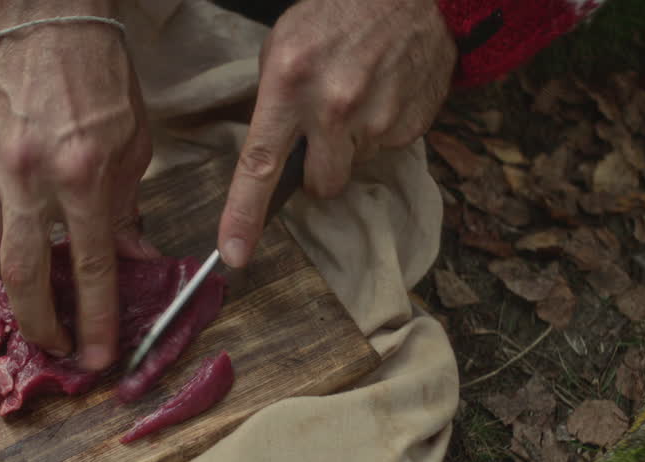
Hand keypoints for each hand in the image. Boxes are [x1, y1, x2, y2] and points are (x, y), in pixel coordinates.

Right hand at [0, 0, 153, 369]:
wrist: (48, 18)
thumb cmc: (100, 78)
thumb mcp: (134, 144)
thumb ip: (128, 208)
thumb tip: (135, 259)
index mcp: (84, 175)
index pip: (92, 268)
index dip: (96, 321)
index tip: (97, 357)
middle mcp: (32, 177)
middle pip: (22, 276)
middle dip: (39, 324)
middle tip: (55, 345)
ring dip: (9, 284)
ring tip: (32, 291)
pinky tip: (14, 239)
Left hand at [216, 0, 456, 267]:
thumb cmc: (339, 12)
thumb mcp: (285, 44)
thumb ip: (274, 103)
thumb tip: (271, 153)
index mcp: (289, 81)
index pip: (258, 164)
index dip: (244, 214)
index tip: (235, 253)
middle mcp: (332, 106)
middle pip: (319, 184)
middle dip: (318, 169)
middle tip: (324, 130)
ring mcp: (376, 118)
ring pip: (354, 166)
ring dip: (351, 144)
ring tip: (359, 94)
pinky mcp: (409, 126)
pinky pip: (385, 149)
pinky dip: (381, 129)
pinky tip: (384, 91)